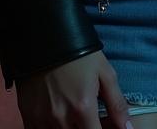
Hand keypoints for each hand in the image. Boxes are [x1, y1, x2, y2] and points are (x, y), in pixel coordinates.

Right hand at [16, 50, 131, 128]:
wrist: (47, 36)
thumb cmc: (80, 54)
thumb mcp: (105, 73)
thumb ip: (117, 104)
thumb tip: (127, 128)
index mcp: (82, 107)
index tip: (102, 125)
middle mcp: (61, 118)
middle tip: (89, 117)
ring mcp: (42, 118)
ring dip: (70, 128)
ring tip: (75, 114)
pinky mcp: (28, 115)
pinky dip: (51, 128)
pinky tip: (59, 116)